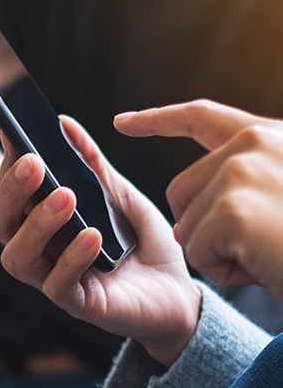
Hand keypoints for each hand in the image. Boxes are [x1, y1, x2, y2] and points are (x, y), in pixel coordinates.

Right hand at [0, 116, 201, 366]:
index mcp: (43, 221)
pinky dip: (71, 258)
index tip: (15, 133)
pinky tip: (93, 236)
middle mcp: (40, 249)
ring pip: (17, 257)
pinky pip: (57, 285)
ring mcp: (54, 278)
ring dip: (36, 224)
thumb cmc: (142, 242)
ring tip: (66, 197)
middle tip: (33, 163)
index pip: (8, 192)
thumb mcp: (119, 195)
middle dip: (10, 191)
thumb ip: (92, 165)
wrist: (179, 291)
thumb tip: (65, 123)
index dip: (7, 164)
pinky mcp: (79, 304)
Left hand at [114, 99, 282, 298]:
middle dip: (201, 224)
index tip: (121, 122)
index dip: (156, 120)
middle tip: (255, 242)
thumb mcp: (282, 196)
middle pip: (180, 190)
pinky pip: (199, 250)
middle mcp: (254, 144)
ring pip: (187, 223)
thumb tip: (186, 218)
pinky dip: (225, 270)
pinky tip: (264, 265)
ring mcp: (242, 172)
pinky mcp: (234, 210)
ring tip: (267, 252)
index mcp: (268, 137)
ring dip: (218, 250)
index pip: (200, 117)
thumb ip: (243, 184)